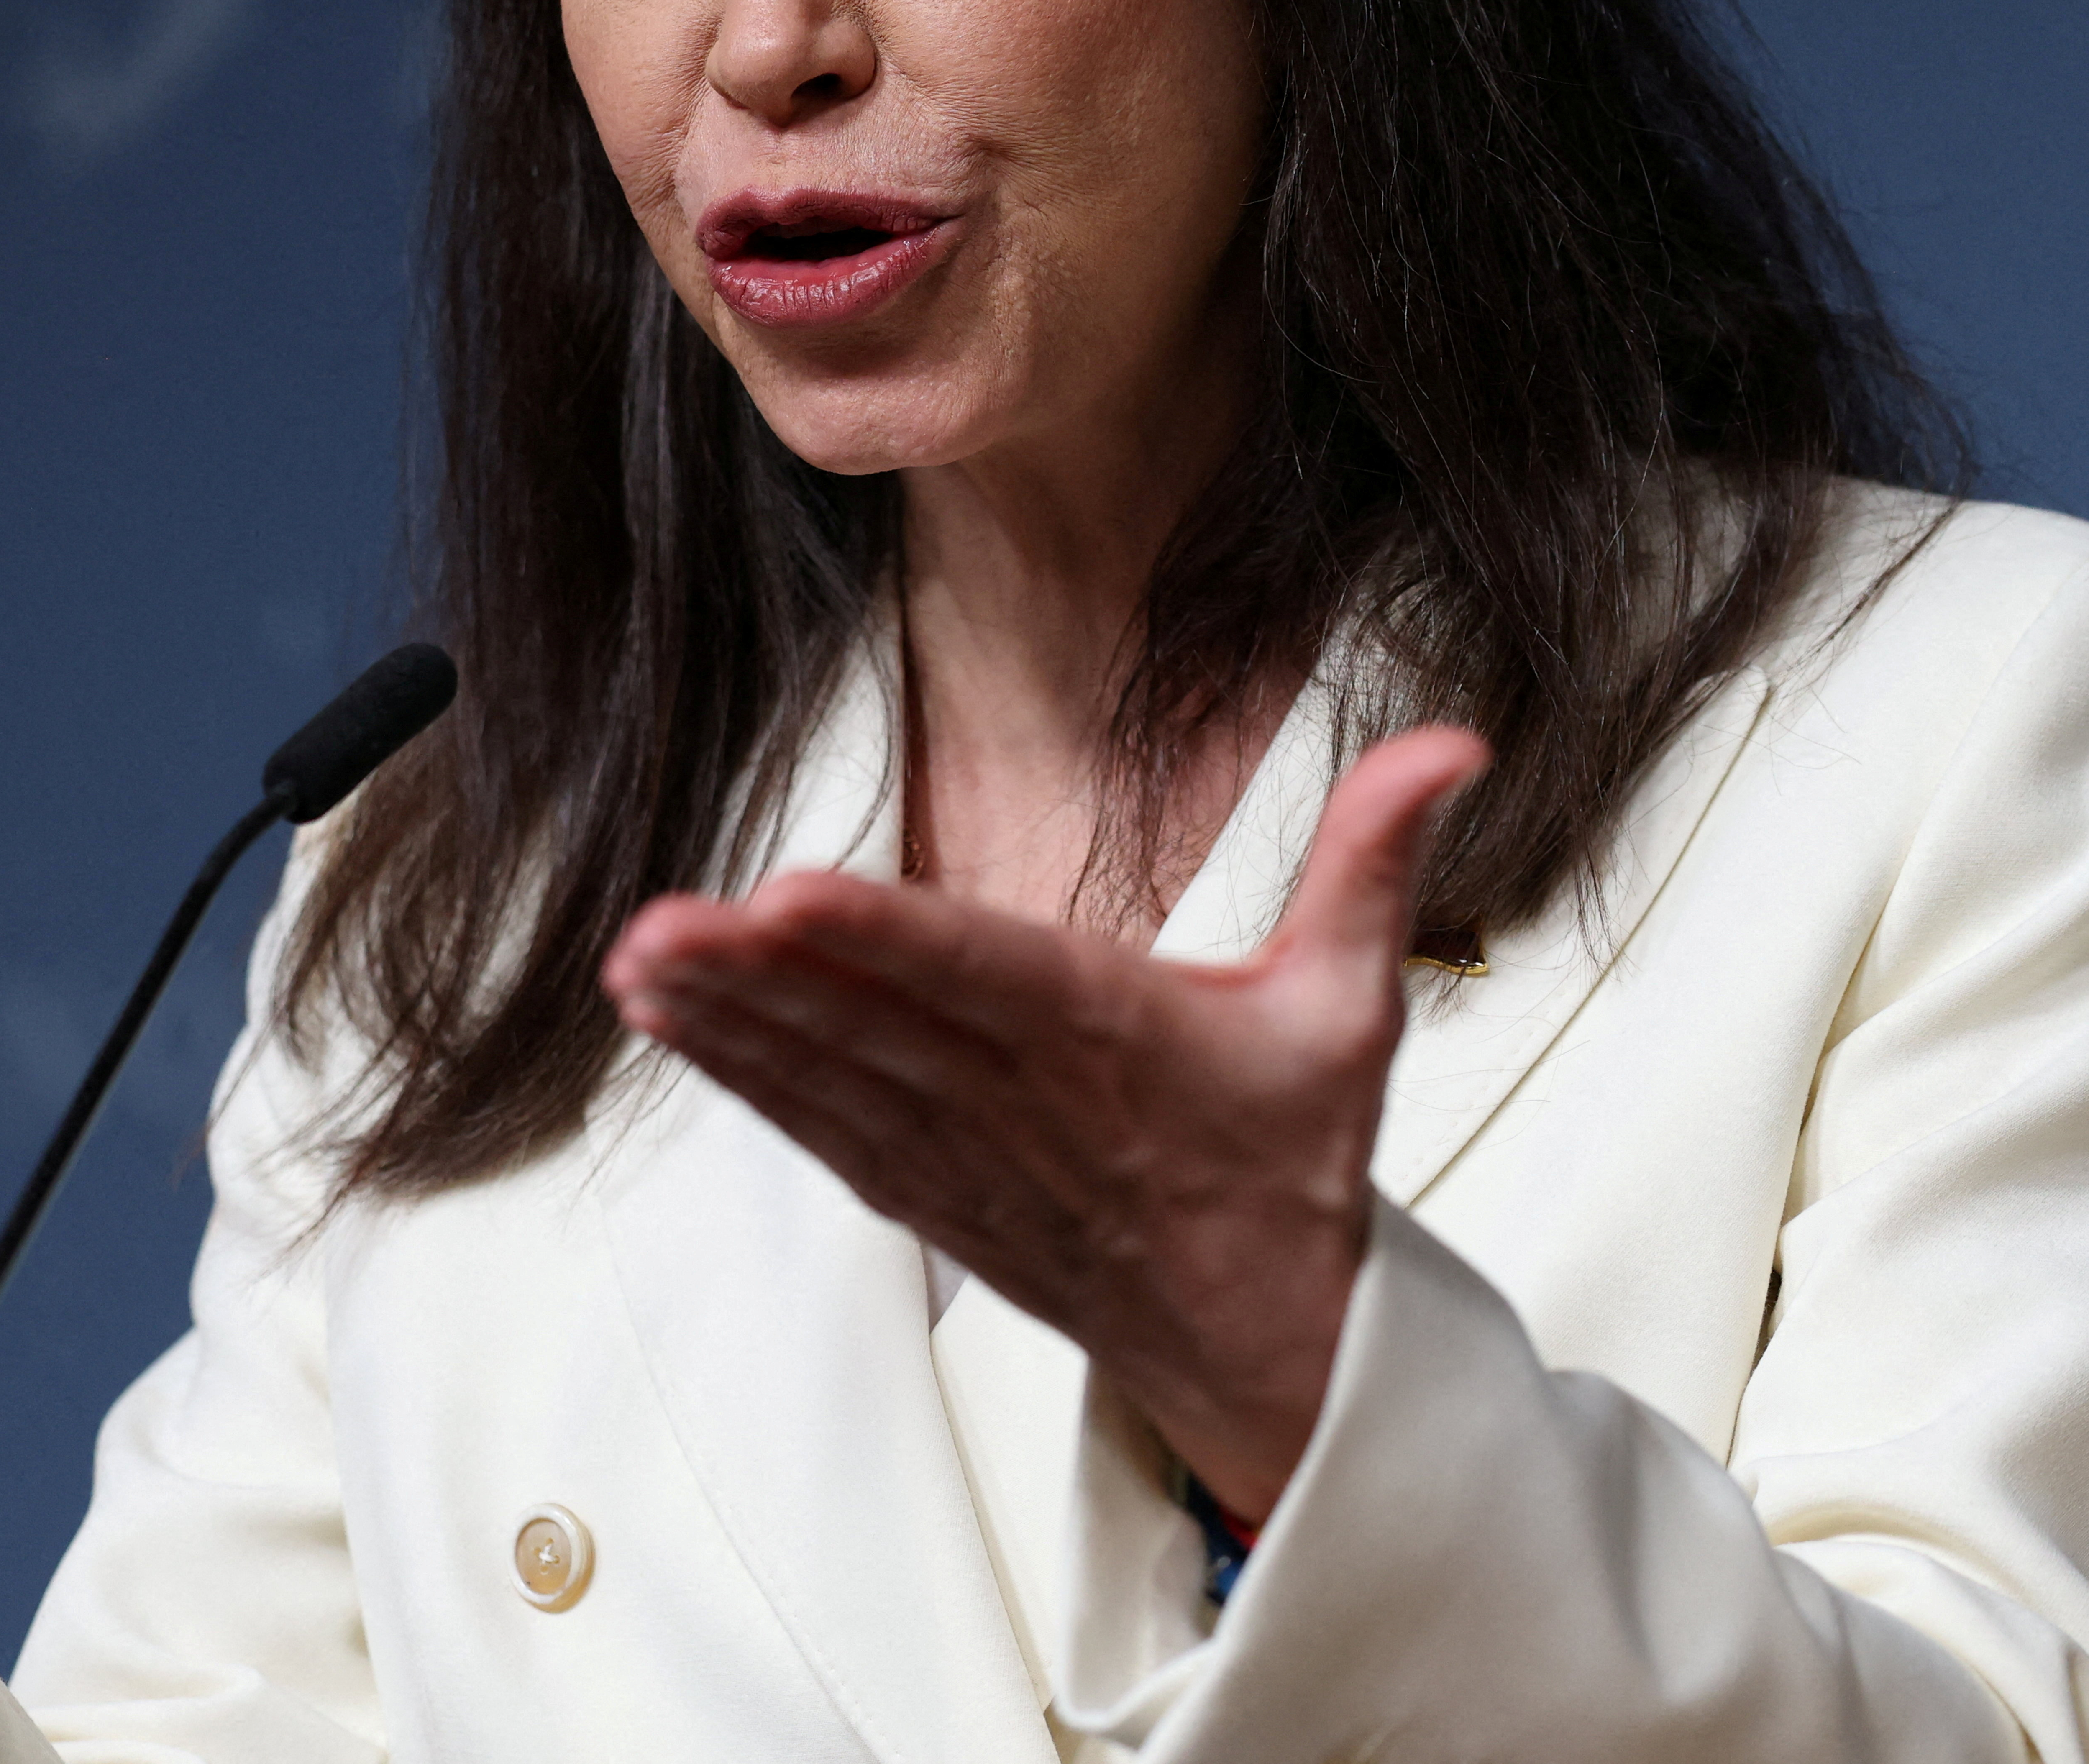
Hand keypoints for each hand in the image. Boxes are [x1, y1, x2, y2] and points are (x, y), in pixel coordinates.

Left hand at [601, 726, 1487, 1525]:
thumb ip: (1376, 864)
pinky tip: (669, 1023)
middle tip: (663, 921)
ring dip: (728, 1023)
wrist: (1267, 1345)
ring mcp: (965, 1158)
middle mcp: (1027, 1104)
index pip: (989, 978)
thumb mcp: (1356, 1008)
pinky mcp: (925, 1194)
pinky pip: (818, 1129)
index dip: (888, 938)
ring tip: (639, 962)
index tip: (793, 896)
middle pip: (880, 1027)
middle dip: (763, 976)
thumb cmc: (1291, 1161)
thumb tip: (1448, 743)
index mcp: (1121, 1045)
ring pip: (829, 1079)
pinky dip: (741, 1078)